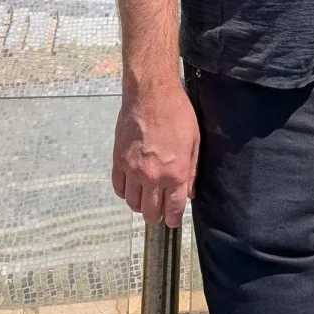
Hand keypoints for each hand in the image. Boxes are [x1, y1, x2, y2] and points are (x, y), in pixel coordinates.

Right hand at [112, 78, 199, 226]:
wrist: (151, 93)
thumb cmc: (177, 112)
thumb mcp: (194, 140)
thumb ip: (192, 170)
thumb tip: (189, 193)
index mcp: (175, 173)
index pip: (173, 209)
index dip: (173, 219)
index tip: (172, 220)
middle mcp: (153, 176)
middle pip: (150, 212)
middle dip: (157, 215)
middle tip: (159, 210)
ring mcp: (133, 169)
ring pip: (133, 203)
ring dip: (140, 205)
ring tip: (146, 199)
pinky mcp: (119, 160)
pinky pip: (119, 187)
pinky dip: (125, 192)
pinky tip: (131, 187)